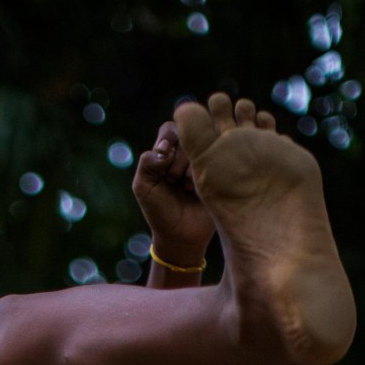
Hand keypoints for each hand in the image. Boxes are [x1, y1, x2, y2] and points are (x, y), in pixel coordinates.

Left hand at [131, 117, 214, 268]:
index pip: (171, 128)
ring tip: (186, 188)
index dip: (168, 141)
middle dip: (178, 158)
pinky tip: (198, 190)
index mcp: (168, 151)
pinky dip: (205, 173)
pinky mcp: (221, 172)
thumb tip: (165, 149)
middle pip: (188, 135)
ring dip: (191, 168)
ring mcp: (207, 161)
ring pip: (203, 147)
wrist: (181, 236)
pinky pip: (217, 160)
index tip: (163, 162)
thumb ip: (146, 163)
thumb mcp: (143, 187)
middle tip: (173, 181)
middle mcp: (189, 152)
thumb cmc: (160, 211)